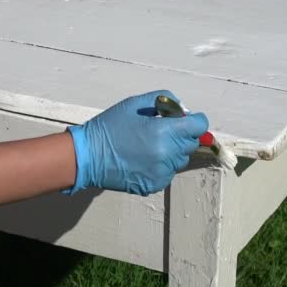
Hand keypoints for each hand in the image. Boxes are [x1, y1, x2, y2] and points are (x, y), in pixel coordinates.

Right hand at [64, 90, 207, 195]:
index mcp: (164, 132)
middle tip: (160, 131)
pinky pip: (168, 173)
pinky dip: (161, 166)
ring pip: (180, 160)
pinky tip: (142, 159)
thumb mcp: (134, 104)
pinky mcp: (154, 185)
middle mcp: (167, 154)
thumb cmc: (108, 128)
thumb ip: (163, 101)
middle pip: (190, 144)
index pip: (199, 126)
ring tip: (149, 146)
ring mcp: (161, 172)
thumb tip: (181, 110)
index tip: (185, 120)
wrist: (87, 157)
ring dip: (172, 152)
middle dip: (181, 135)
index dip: (194, 120)